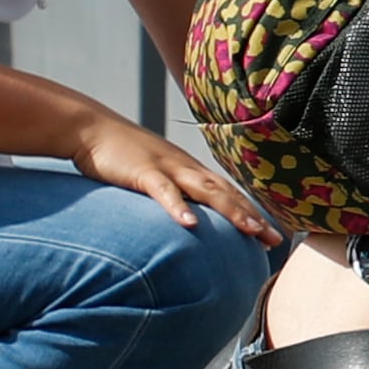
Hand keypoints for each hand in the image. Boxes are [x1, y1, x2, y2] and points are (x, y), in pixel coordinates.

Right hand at [71, 115, 280, 241]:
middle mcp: (187, 167)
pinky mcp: (143, 172)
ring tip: (251, 231)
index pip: (230, 193)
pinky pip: (164, 191)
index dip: (253, 212)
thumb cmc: (124, 155)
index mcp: (191, 170)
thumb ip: (173, 192)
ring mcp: (167, 167)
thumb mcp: (155, 174)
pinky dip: (178, 208)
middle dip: (253, 216)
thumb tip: (187, 219)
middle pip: (227, 193)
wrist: (92, 128)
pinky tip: (191, 225)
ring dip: (231, 211)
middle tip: (275, 241)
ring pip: (206, 191)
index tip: (273, 234)